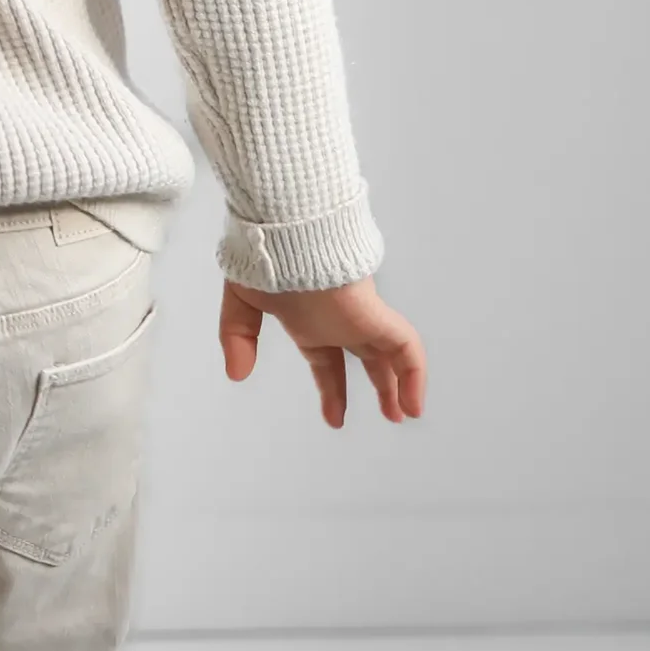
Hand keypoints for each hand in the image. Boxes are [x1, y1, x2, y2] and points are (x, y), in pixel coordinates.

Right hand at [219, 276, 425, 426]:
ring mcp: (360, 318)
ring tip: (407, 413)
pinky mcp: (375, 316)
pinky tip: (414, 403)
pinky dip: (414, 376)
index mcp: (310, 322)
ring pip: (392, 355)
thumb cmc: (264, 259)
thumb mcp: (242, 302)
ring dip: (401, 385)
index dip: (333, 390)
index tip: (336, 419)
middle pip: (369, 359)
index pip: (329, 361)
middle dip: (380, 387)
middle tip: (391, 415)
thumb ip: (238, 336)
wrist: (285, 232)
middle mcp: (339, 322)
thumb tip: (236, 373)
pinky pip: (406, 350)